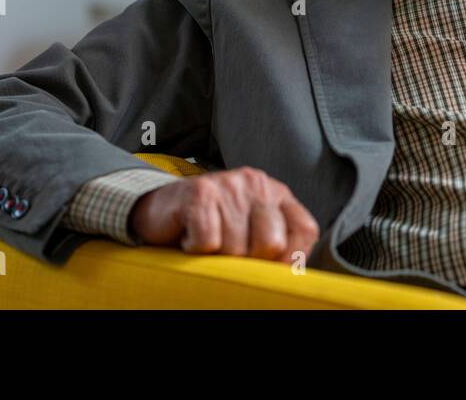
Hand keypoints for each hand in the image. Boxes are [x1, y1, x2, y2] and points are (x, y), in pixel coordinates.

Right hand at [128, 167, 319, 262]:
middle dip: (248, 260)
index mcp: (276, 193)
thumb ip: (274, 248)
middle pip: (271, 243)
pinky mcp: (201, 192)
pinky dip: (196, 249)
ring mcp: (229, 184)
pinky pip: (208, 242)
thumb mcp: (250, 233)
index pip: (305, 231)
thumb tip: (289, 282)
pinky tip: (190, 237)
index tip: (265, 268)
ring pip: (236, 248)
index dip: (289, 259)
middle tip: (227, 253)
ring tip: (207, 242)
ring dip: (217, 257)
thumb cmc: (211, 227)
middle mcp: (257, 183)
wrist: (160, 209)